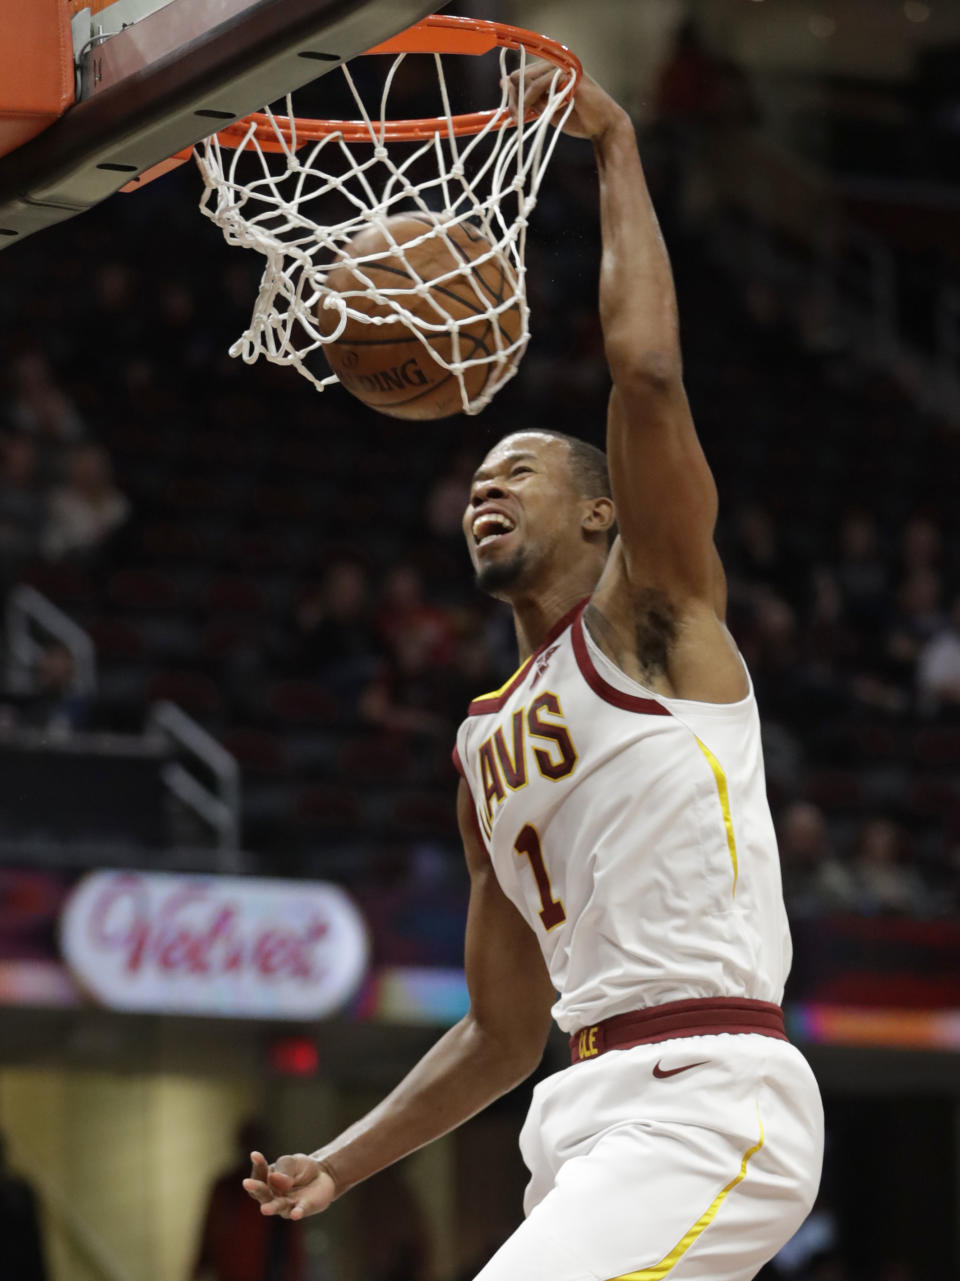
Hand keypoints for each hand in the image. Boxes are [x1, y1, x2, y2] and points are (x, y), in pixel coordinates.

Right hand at [242, 1149, 336, 1219]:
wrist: (323, 1174)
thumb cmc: (300, 1168)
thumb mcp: (291, 1162)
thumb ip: (283, 1169)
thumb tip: (276, 1179)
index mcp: (268, 1181)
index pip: (258, 1176)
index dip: (257, 1166)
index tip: (255, 1155)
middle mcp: (274, 1196)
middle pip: (263, 1194)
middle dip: (257, 1189)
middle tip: (247, 1183)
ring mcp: (288, 1205)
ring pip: (278, 1206)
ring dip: (272, 1207)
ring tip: (264, 1209)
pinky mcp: (303, 1208)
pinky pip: (299, 1211)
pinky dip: (297, 1212)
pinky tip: (295, 1213)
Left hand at [505, 64, 629, 142]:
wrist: (602, 126)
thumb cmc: (578, 118)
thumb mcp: (547, 109)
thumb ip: (530, 99)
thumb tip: (504, 82)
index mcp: (550, 69)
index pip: (520, 75)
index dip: (512, 94)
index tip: (512, 115)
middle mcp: (556, 63)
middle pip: (519, 75)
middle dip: (513, 98)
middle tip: (514, 119)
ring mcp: (562, 66)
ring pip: (527, 78)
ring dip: (520, 101)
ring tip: (521, 119)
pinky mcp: (568, 74)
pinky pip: (540, 84)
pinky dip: (532, 99)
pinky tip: (532, 113)